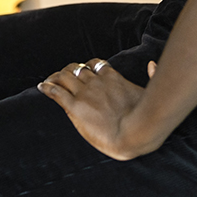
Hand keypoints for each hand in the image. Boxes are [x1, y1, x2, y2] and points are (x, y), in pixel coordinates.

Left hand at [37, 58, 162, 160]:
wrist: (135, 132)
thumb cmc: (146, 116)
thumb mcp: (150, 91)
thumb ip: (152, 76)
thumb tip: (153, 64)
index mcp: (112, 77)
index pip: (95, 64)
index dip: (87, 66)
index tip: (83, 69)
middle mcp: (96, 82)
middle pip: (76, 68)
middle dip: (68, 70)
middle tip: (62, 75)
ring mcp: (84, 93)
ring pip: (64, 77)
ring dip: (55, 77)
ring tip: (49, 80)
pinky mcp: (75, 107)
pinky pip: (56, 92)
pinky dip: (48, 87)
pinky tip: (42, 87)